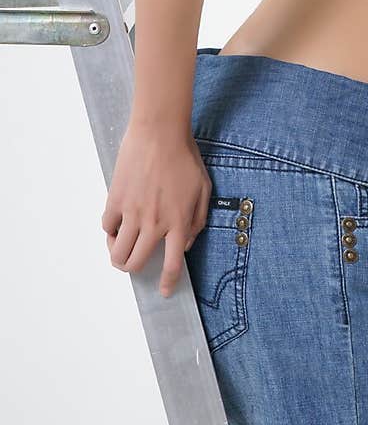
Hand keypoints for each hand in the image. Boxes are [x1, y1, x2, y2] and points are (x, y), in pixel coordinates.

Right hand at [102, 120, 212, 297]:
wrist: (159, 133)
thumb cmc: (184, 157)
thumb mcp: (203, 189)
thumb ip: (197, 220)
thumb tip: (186, 242)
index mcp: (178, 222)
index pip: (172, 264)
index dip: (167, 283)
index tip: (164, 291)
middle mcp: (154, 223)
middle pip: (136, 263)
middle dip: (133, 269)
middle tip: (133, 263)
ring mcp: (132, 213)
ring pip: (118, 251)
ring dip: (118, 255)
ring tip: (121, 248)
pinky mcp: (115, 200)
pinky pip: (107, 227)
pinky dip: (110, 231)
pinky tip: (117, 224)